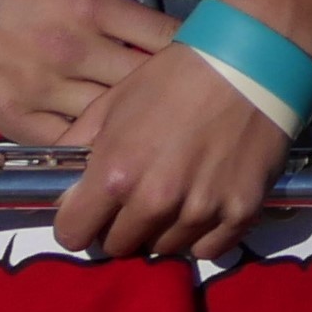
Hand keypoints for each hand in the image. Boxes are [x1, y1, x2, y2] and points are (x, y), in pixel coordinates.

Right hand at [0, 0, 184, 142]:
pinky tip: (110, 147)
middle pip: (146, 87)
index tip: (203, 61)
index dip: (193, 54)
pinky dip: (93, 149)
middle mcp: (75, 52)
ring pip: (112, 122)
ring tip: (158, 129)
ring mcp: (45, 90)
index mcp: (94, 6)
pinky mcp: (17, 120)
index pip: (168, 42)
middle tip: (187, 101)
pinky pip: (70, 146)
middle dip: (171, 96)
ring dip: (136, 127)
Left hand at [50, 43, 290, 260]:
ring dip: (162, 228)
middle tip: (137, 195)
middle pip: (119, 246)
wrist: (249, 62)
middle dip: (120, 225)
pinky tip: (204, 202)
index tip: (90, 209)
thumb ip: (78, 145)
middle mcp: (155, 202)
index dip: (78, 221)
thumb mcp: (113, 101)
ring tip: (176, 192)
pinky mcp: (240, 213)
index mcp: (116, 174)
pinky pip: (208, 249)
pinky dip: (201, 234)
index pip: (73, 235)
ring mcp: (200, 212)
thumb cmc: (175, 76)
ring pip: (164, 249)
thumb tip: (62, 184)